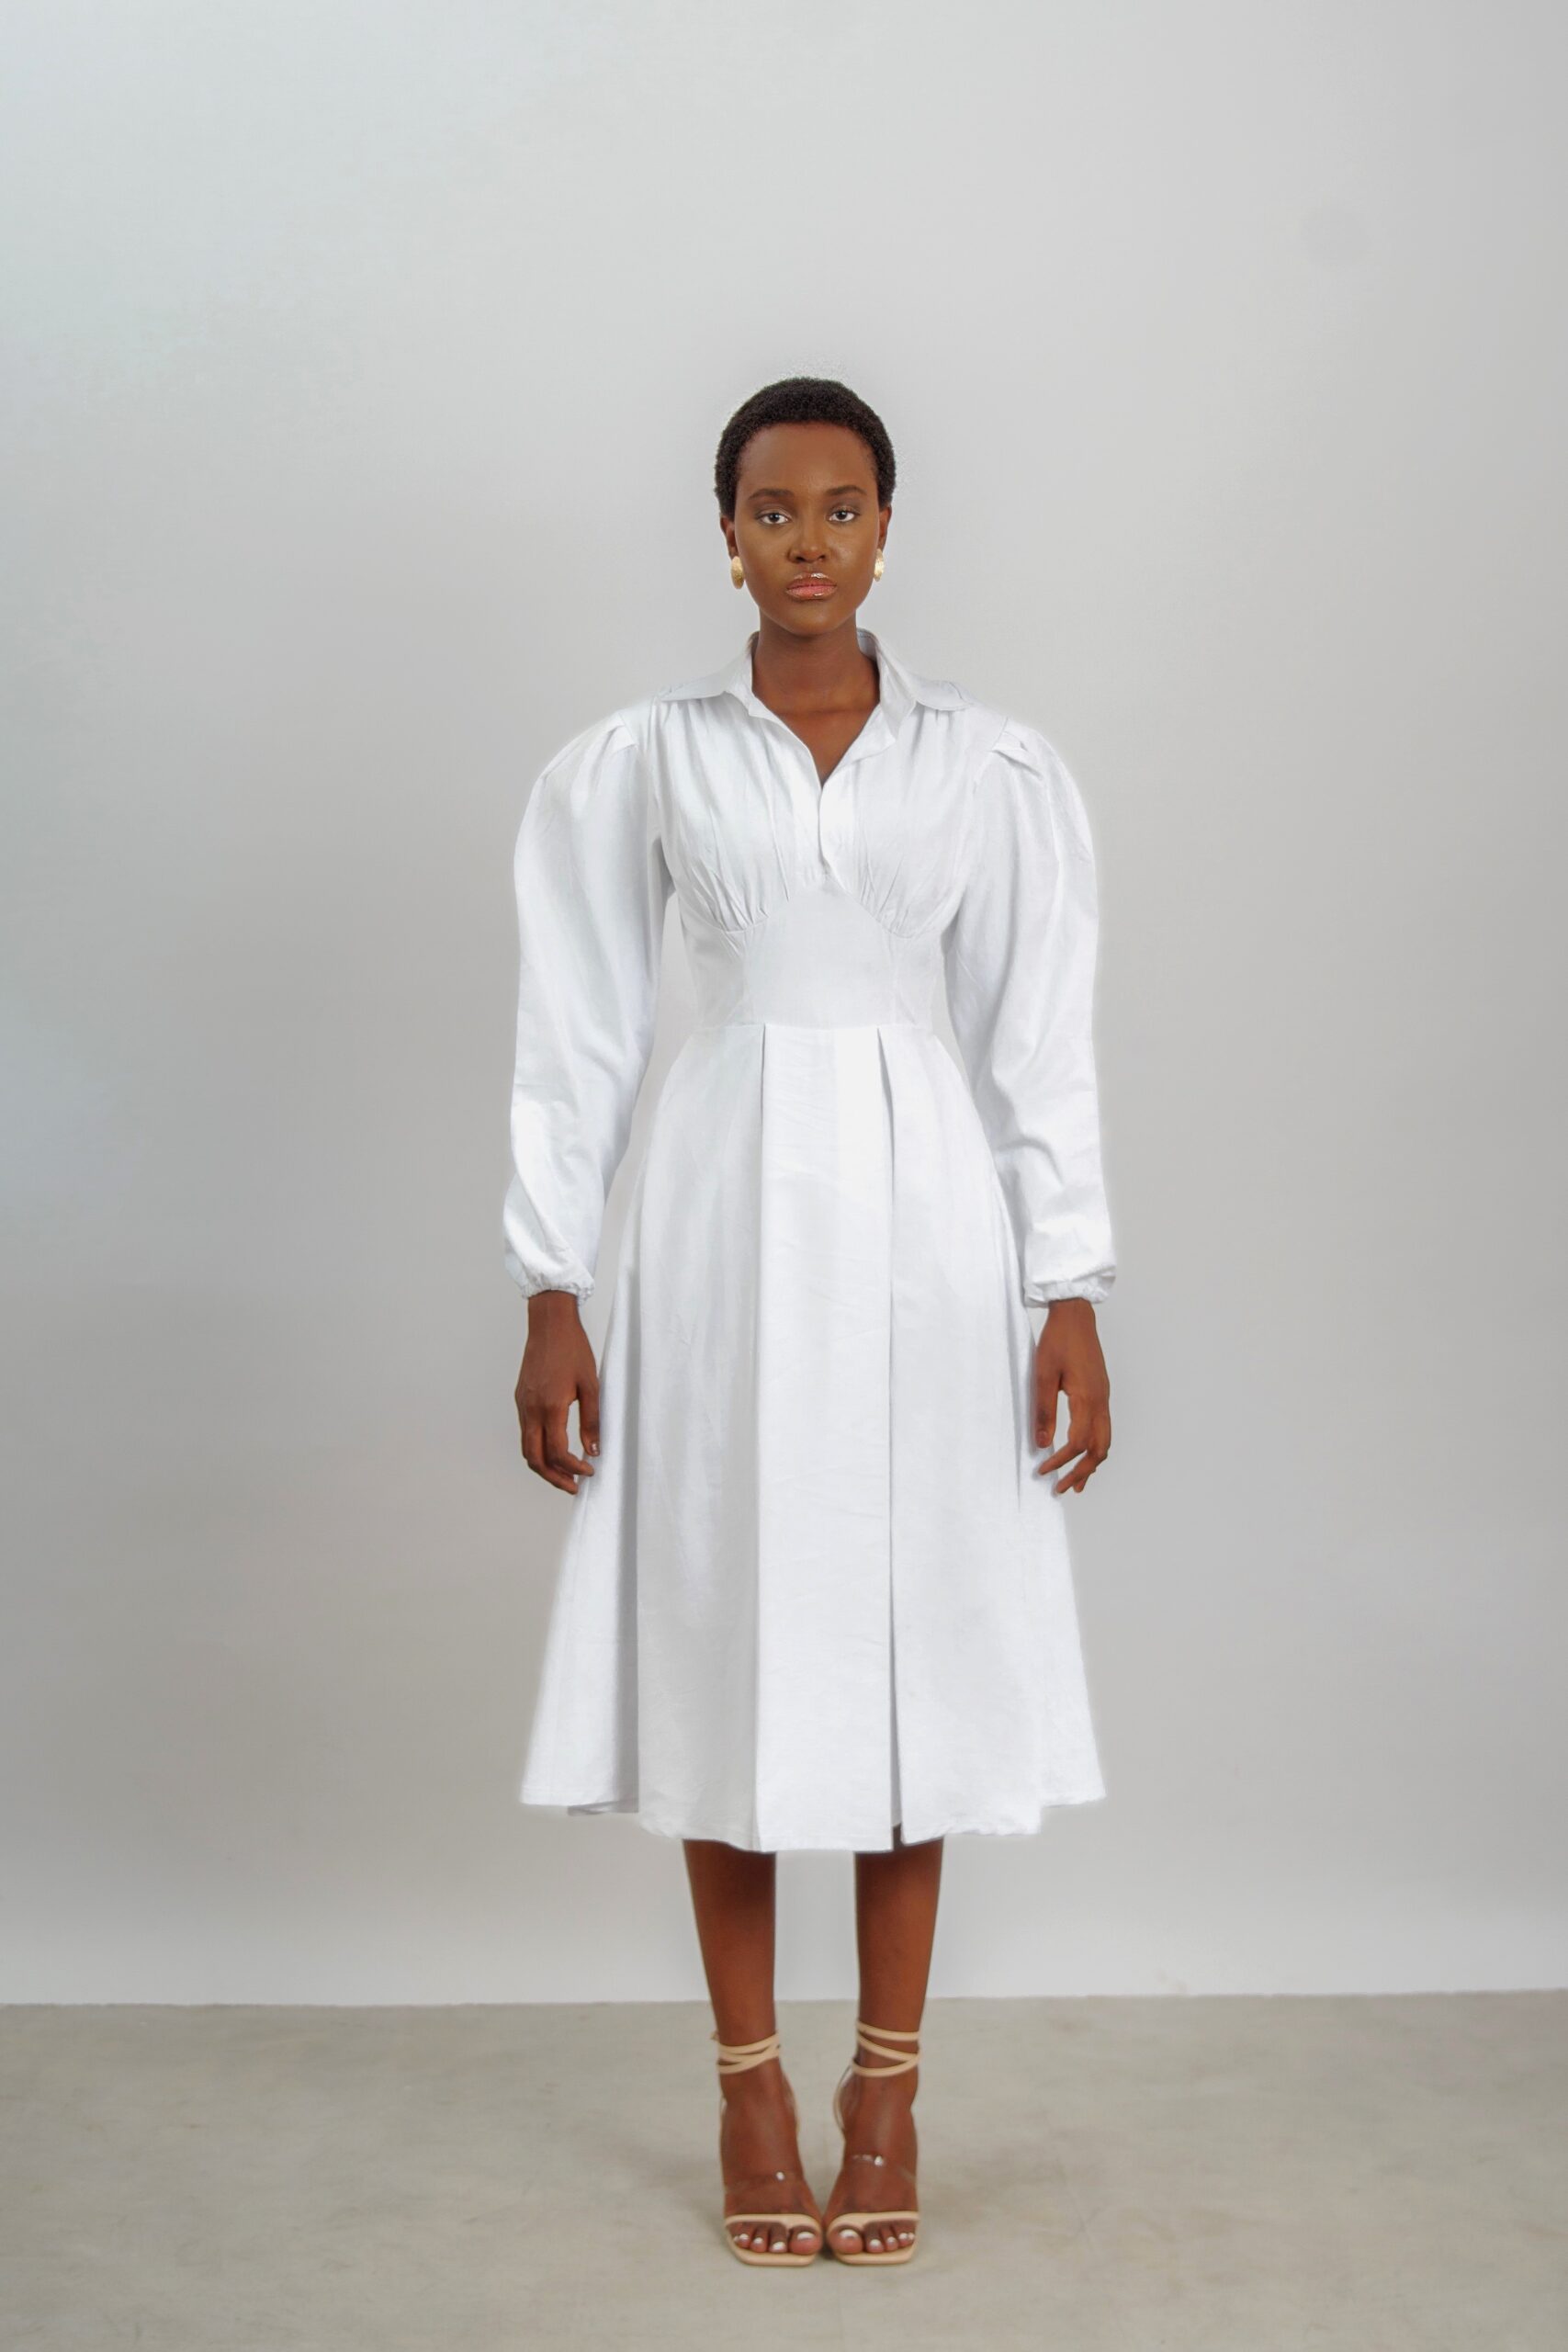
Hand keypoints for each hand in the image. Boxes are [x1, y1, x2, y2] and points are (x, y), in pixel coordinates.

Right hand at [516, 1292, 600, 1493]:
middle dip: (553, 1478)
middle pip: (534, 1459)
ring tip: (564, 1473)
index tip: (589, 1472)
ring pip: (526, 1448)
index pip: (556, 1452)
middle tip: (573, 1487)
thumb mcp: (591, 1385)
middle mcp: (531, 1409)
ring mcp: (522, 1405)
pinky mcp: (520, 1399)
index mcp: (550, 1407)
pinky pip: (525, 1432)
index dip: (573, 1468)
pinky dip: (537, 1448)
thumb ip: (592, 1420)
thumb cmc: (573, 1350)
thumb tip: (593, 1450)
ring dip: (544, 1466)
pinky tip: (554, 1448)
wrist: (549, 1324)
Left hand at [1033, 1298, 1110, 1494]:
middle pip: (1100, 1449)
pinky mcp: (1101, 1392)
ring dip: (1091, 1463)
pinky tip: (1083, 1452)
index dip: (1062, 1461)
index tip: (1043, 1471)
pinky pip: (1104, 1428)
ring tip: (1076, 1481)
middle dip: (1082, 1472)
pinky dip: (1095, 1447)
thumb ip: (1043, 1410)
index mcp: (1088, 1399)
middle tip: (1063, 1488)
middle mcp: (1101, 1401)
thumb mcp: (1043, 1376)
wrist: (1075, 1316)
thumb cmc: (1058, 1341)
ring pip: (1105, 1440)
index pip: (1078, 1443)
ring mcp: (1104, 1397)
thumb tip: (1042, 1443)